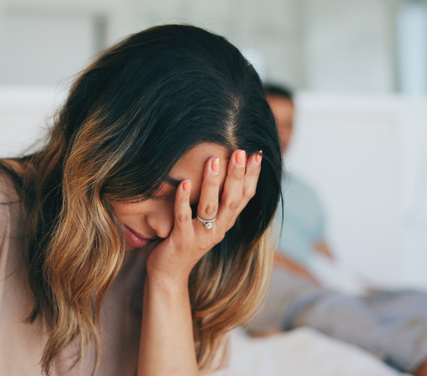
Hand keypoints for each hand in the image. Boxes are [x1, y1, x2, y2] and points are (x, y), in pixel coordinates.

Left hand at [146, 149, 262, 285]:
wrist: (169, 274)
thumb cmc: (185, 242)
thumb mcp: (206, 222)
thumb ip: (215, 202)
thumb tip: (221, 171)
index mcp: (225, 223)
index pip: (245, 197)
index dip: (252, 177)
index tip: (257, 154)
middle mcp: (217, 230)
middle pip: (231, 200)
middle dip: (237, 175)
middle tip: (239, 152)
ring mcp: (200, 237)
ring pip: (209, 208)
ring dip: (212, 183)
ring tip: (213, 160)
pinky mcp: (181, 241)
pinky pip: (183, 217)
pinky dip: (183, 199)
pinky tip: (184, 183)